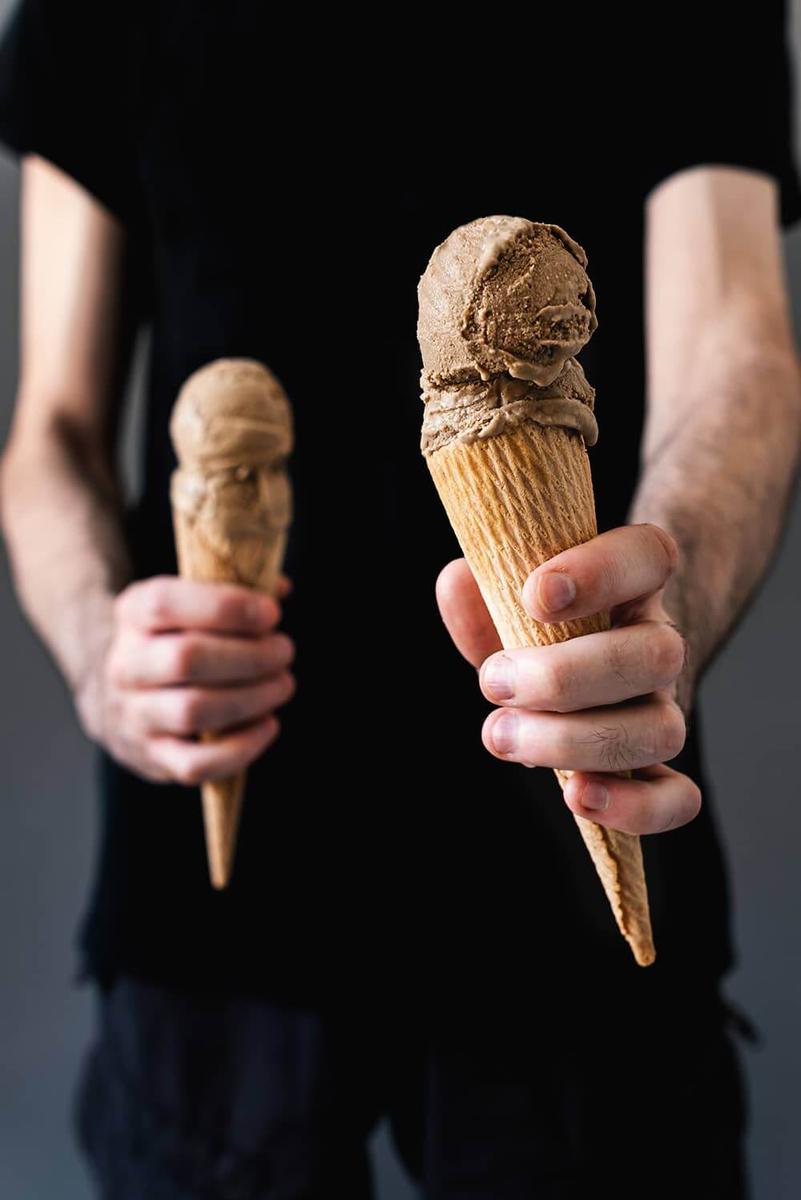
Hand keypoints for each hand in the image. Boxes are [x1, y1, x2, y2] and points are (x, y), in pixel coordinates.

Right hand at [76, 574, 294, 784]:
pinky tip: (268, 725)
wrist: (127, 696)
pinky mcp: (152, 757)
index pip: (165, 604)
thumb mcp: (192, 603)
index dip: (225, 607)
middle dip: (249, 656)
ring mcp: (134, 715)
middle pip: (185, 659)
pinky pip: (195, 764)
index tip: (272, 614)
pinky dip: (240, 748)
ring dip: (251, 698)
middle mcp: (124, 664)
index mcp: (132, 613)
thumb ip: (235, 588)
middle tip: (284, 651)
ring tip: (282, 684)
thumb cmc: (179, 638)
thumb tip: (278, 587)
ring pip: (192, 711)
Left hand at [436, 524, 701, 834]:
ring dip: (574, 741)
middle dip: (565, 677)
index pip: (646, 556)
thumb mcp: (505, 586)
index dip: (600, 573)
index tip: (536, 596)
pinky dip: (634, 807)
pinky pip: (676, 798)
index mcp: (634, 578)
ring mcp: (661, 706)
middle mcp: (659, 640)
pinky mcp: (651, 766)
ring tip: (501, 736)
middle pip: (659, 655)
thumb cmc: (534, 617)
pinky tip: (575, 794)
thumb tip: (459, 584)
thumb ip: (479, 581)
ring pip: (662, 730)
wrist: (572, 656)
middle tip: (493, 682)